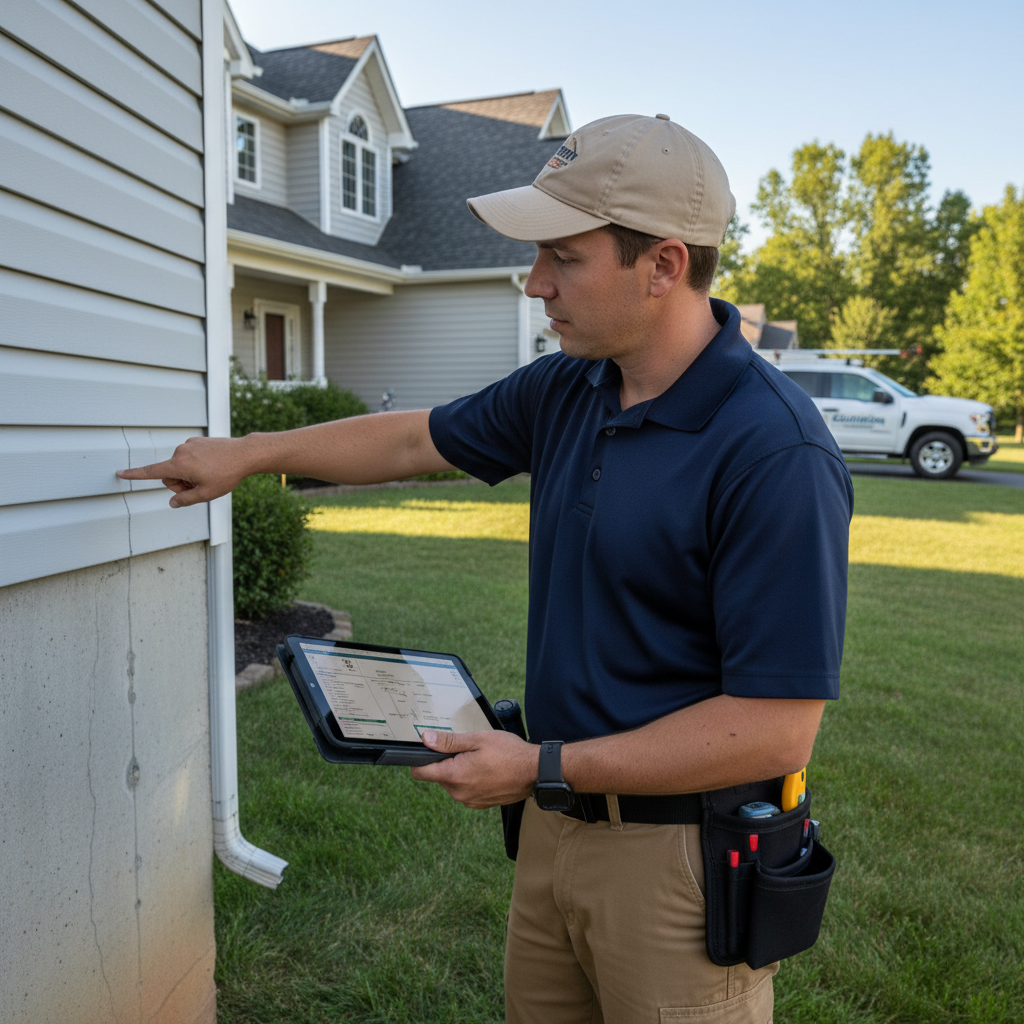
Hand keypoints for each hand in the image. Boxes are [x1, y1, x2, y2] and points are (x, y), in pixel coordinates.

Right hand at [116, 435, 252, 507]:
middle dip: (181, 484)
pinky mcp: (196, 441)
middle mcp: (180, 452)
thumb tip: (173, 502)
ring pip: (180, 466)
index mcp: (179, 465)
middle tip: (201, 486)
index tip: (119, 473)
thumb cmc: (227, 474)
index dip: (134, 475)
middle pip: (169, 475)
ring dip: (190, 474)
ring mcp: (189, 444)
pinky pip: (190, 457)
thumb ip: (186, 500)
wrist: (245, 453)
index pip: (152, 472)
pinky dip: (196, 465)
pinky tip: (213, 466)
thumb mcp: (207, 494)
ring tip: (210, 475)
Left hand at [410, 730, 538, 808]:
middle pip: (438, 776)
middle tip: (466, 749)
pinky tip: (486, 770)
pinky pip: (465, 790)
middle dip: (446, 762)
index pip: (420, 772)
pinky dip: (470, 780)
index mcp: (455, 776)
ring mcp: (469, 801)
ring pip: (452, 783)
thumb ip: (449, 741)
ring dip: (459, 771)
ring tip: (480, 759)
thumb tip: (426, 739)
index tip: (428, 749)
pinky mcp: (479, 804)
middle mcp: (459, 793)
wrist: (535, 772)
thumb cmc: (509, 753)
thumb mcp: (477, 739)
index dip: (419, 759)